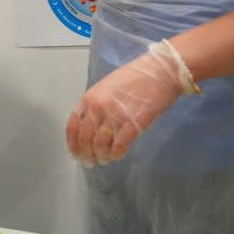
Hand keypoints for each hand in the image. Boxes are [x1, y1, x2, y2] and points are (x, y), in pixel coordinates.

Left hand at [66, 39, 197, 165]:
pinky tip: (117, 156)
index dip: (72, 144)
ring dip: (100, 156)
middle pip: (84, 139)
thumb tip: (90, 126)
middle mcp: (98, 108)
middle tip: (90, 162)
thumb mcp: (106, 88)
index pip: (72, 126)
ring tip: (104, 160)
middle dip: (85, 154)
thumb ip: (96, 106)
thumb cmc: (135, 77)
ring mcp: (115, 116)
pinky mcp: (134, 123)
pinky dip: (116, 154)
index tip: (75, 153)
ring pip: (99, 145)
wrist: (160, 71)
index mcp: (89, 98)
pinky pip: (119, 145)